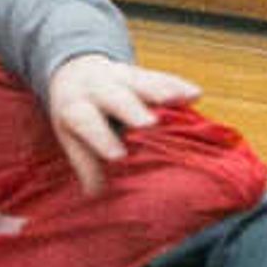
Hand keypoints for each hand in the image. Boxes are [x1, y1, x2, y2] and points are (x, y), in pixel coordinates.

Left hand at [43, 54, 202, 195]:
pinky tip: (195, 94)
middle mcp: (97, 89)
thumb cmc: (77, 115)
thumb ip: (85, 162)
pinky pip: (161, 78)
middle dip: (131, 110)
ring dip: (161, 92)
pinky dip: (178, 86)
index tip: (116, 156)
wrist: (75, 72)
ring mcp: (120, 78)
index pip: (86, 122)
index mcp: (76, 107)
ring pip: (141, 83)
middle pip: (115, 98)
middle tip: (148, 124)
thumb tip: (96, 193)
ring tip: (180, 99)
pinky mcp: (141, 74)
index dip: (100, 138)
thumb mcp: (71, 136)